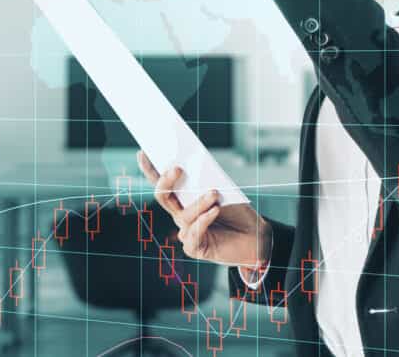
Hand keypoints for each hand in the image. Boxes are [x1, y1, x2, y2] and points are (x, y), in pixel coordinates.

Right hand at [137, 151, 271, 267]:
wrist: (255, 236)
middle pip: (163, 197)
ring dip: (199, 202)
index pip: (163, 182)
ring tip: (214, 194)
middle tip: (178, 168)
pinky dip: (204, 220)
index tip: (143, 152)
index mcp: (183, 198)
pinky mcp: (194, 248)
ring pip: (183, 215)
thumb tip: (196, 166)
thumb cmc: (237, 211)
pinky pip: (193, 234)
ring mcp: (186, 231)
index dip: (150, 169)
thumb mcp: (222, 189)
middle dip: (166, 181)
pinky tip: (214, 211)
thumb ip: (206, 181)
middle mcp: (180, 214)